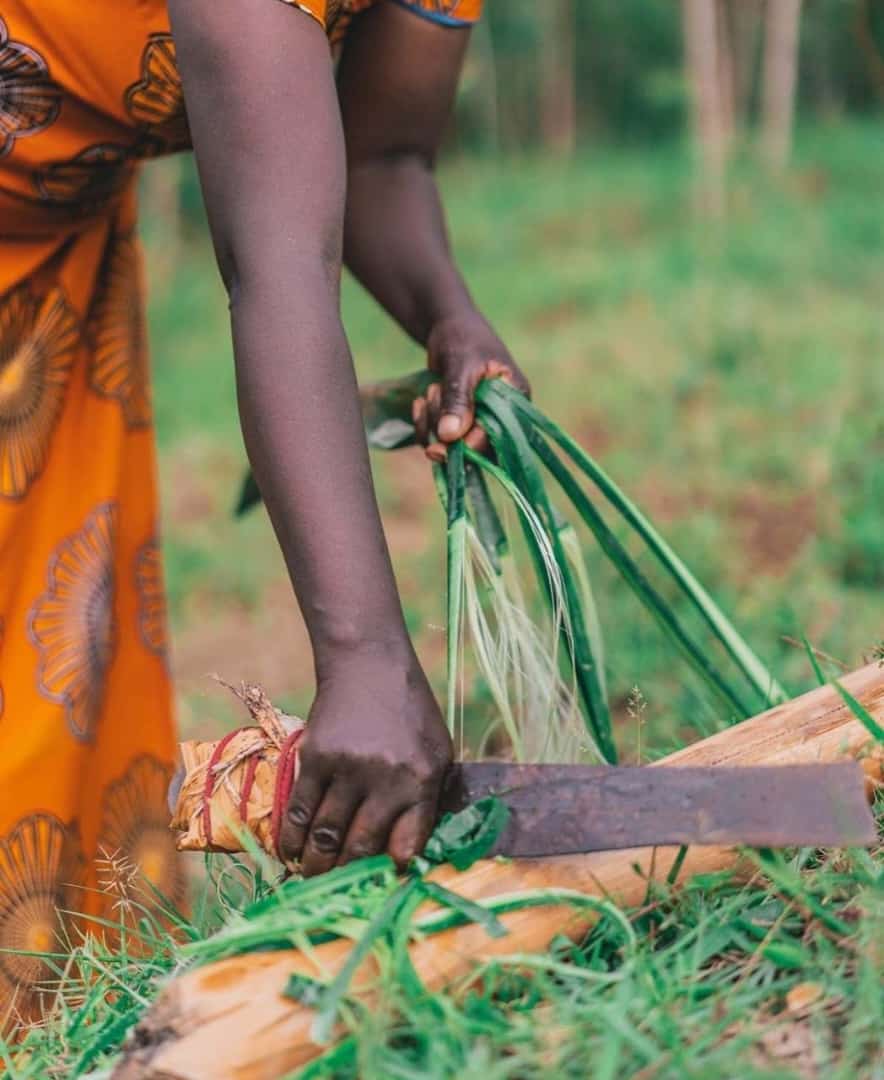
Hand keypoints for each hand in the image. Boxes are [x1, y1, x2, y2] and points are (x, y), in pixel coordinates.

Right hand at [279, 650, 452, 876]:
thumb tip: (408, 852)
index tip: (381, 885)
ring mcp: (348, 767)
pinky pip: (300, 810)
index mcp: (421, 779)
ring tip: (313, 879)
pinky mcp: (316, 757)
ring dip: (316, 865)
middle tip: (337, 893)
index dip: (393, 871)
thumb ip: (428, 798)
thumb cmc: (409, 712)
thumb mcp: (437, 751)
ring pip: (327, 834)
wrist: (369, 665)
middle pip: (361, 845)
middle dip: (347, 877)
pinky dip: (292, 837)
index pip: (408, 843)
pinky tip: (291, 851)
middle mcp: (385, 778)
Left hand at [413, 310, 529, 460]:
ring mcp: (479, 421)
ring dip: (433, 424)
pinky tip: (419, 402)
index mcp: (515, 400)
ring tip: (430, 390)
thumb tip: (450, 436)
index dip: (469, 445)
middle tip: (430, 399)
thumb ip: (458, 399)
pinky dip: (425, 425)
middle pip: (476, 449)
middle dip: (446, 433)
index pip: (497, 437)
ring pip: (454, 446)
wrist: (447, 327)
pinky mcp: (460, 423)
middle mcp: (501, 416)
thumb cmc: (463, 338)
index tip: (441, 443)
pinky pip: (440, 439)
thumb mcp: (461, 365)